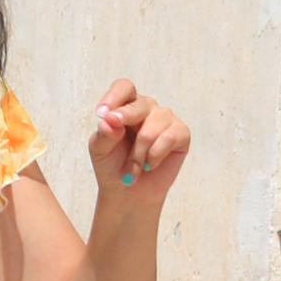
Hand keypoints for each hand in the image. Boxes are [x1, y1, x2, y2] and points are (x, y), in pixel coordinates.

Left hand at [88, 81, 190, 197]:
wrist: (128, 193)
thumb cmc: (112, 166)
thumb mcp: (100, 149)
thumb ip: (104, 134)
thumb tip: (110, 120)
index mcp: (124, 105)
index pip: (124, 87)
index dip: (114, 97)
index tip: (103, 114)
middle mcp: (147, 108)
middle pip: (140, 104)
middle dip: (125, 121)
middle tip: (115, 139)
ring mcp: (166, 119)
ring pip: (153, 126)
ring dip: (138, 152)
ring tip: (132, 169)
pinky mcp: (181, 134)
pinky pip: (170, 137)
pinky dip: (155, 155)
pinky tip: (149, 165)